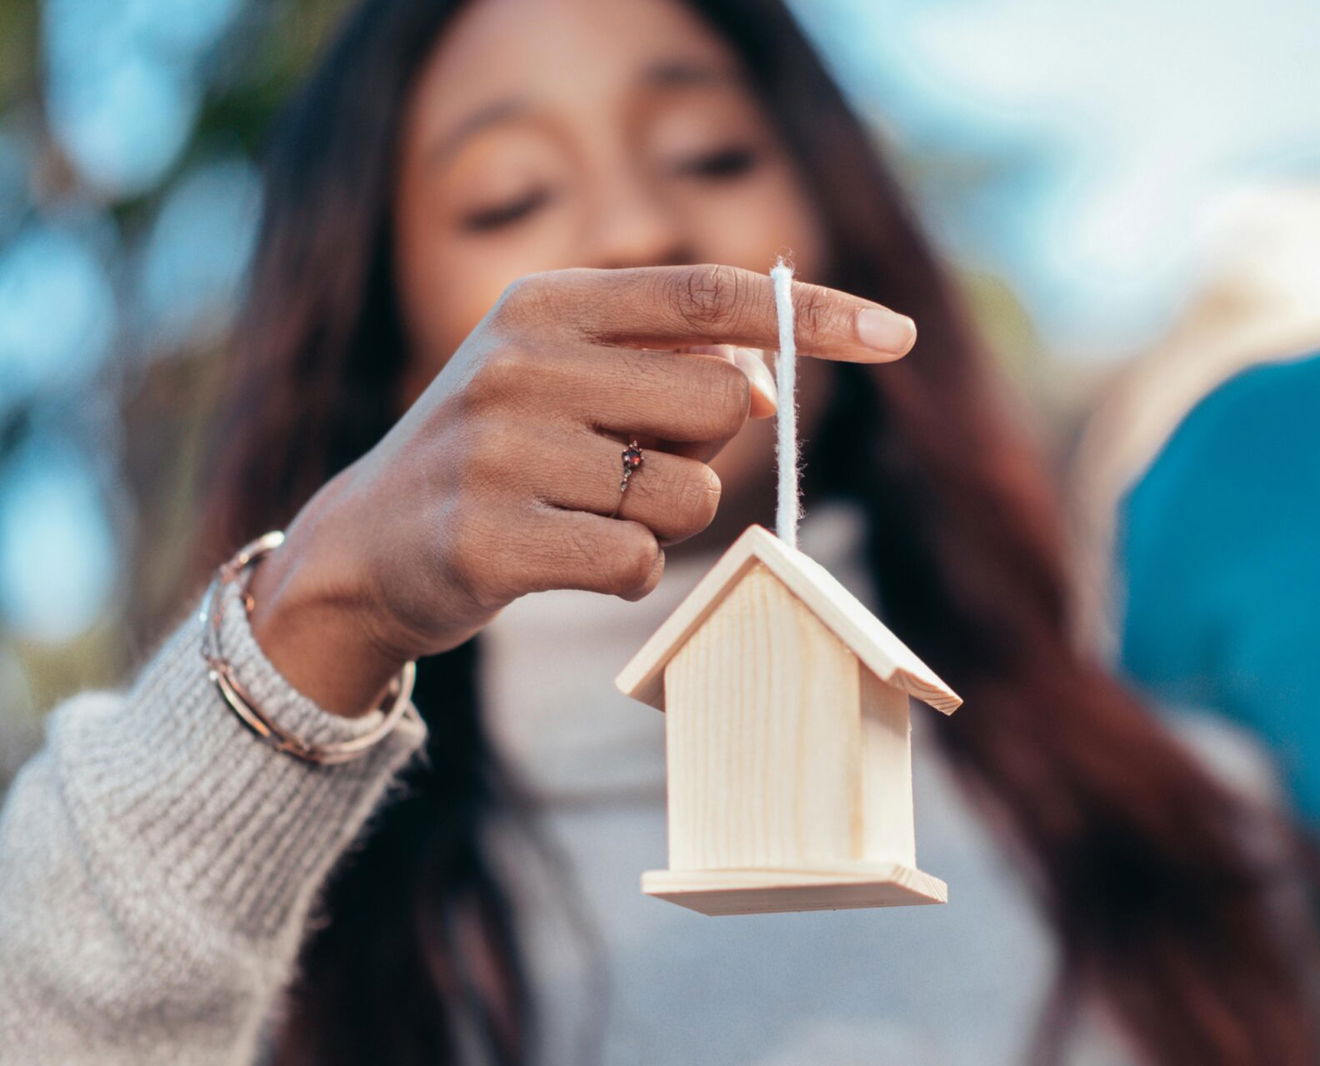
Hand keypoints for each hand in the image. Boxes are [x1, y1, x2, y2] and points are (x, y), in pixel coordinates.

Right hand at [246, 264, 915, 714]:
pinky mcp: (491, 540)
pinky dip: (624, 572)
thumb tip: (767, 385)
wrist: (364, 548)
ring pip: (688, 496)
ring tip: (584, 512)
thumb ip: (669, 368)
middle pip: (725, 404)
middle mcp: (521, 361)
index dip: (815, 316)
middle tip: (634, 463)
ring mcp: (501, 451)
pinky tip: (562, 559)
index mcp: (547, 302)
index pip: (711, 293)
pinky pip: (637, 564)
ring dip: (664, 519)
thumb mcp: (566, 378)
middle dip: (709, 450)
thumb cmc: (499, 456)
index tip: (898, 335)